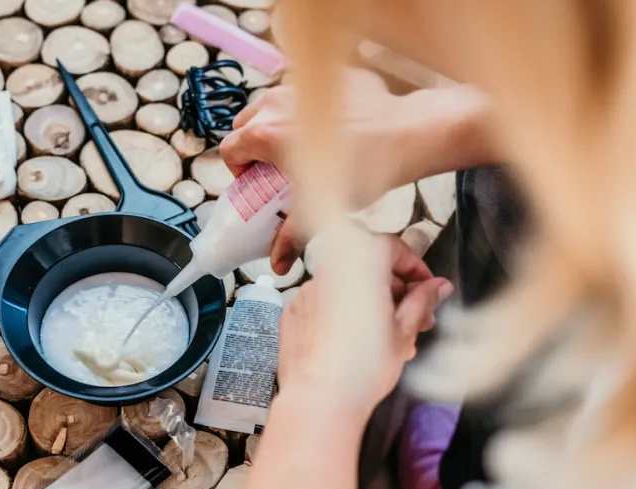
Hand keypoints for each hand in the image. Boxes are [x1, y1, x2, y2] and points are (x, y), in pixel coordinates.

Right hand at [220, 74, 491, 274]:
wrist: (406, 133)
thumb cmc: (363, 168)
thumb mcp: (320, 207)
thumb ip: (291, 236)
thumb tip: (278, 263)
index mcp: (265, 134)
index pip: (230, 150)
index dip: (239, 171)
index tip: (258, 183)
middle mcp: (275, 103)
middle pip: (245, 125)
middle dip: (254, 148)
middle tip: (276, 170)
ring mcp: (300, 85)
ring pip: (271, 106)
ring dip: (276, 127)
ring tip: (301, 150)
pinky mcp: (325, 77)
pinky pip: (302, 93)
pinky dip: (304, 110)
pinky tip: (329, 130)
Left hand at [277, 235, 453, 418]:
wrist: (318, 399)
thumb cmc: (363, 367)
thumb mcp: (405, 331)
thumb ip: (422, 301)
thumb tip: (438, 286)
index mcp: (360, 264)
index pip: (393, 248)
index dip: (415, 268)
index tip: (427, 290)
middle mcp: (330, 270)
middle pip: (369, 268)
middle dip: (396, 292)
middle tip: (416, 320)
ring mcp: (307, 291)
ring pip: (348, 289)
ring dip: (371, 306)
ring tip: (390, 340)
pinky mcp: (293, 312)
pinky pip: (325, 305)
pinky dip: (343, 316)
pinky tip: (356, 344)